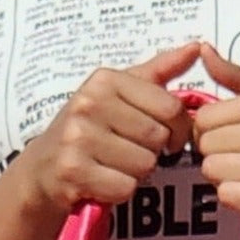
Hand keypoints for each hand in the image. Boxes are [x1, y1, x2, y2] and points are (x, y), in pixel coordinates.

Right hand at [22, 42, 198, 215]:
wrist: (42, 167)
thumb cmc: (89, 129)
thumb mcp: (118, 93)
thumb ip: (158, 72)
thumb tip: (196, 48)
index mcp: (106, 80)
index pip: (171, 107)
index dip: (179, 129)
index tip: (167, 138)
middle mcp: (89, 103)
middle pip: (158, 138)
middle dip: (152, 152)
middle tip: (129, 152)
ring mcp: (78, 137)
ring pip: (144, 165)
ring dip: (135, 173)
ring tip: (113, 165)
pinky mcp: (73, 171)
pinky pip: (125, 187)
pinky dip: (119, 191)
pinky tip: (102, 181)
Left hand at [193, 42, 239, 239]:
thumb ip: (233, 75)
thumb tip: (203, 48)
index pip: (204, 117)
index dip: (209, 130)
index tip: (229, 137)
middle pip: (205, 145)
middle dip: (216, 154)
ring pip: (212, 170)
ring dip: (222, 176)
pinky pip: (225, 195)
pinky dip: (234, 197)